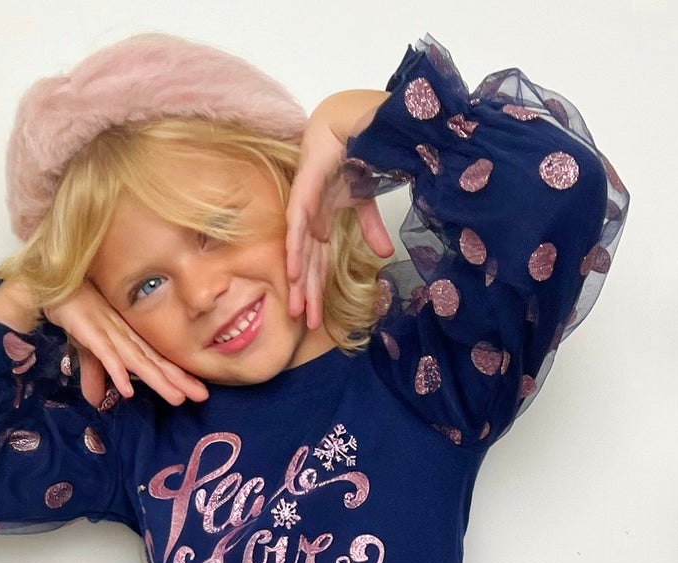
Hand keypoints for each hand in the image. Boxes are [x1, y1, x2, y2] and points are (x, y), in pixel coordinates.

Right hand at [42, 281, 208, 408]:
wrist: (52, 285)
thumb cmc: (75, 312)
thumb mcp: (88, 349)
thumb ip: (96, 373)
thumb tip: (97, 401)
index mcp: (127, 338)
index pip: (157, 360)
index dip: (178, 375)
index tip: (200, 391)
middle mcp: (124, 335)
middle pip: (155, 361)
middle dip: (179, 379)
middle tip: (203, 396)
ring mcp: (108, 332)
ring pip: (137, 360)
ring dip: (157, 379)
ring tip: (177, 397)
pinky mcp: (89, 331)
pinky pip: (105, 354)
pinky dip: (116, 370)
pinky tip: (128, 389)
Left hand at [286, 105, 394, 330]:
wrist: (353, 123)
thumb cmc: (355, 155)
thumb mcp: (366, 203)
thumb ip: (371, 230)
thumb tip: (385, 256)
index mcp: (323, 222)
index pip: (319, 263)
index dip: (318, 290)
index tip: (318, 318)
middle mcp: (311, 220)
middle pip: (307, 264)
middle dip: (306, 295)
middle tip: (306, 324)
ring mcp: (305, 208)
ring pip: (299, 252)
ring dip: (298, 282)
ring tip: (296, 309)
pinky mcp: (304, 194)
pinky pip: (297, 227)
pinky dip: (295, 249)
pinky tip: (293, 272)